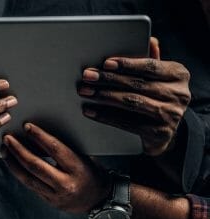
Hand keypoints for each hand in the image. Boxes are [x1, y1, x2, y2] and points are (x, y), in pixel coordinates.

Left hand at [2, 123, 110, 212]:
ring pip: (28, 178)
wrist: (99, 200)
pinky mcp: (49, 201)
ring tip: (4, 149)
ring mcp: (56, 195)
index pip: (55, 150)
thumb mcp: (85, 157)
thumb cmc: (92, 172)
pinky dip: (18, 172)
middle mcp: (66, 184)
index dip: (40, 137)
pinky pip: (29, 185)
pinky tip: (11, 162)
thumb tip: (39, 133)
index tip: (27, 126)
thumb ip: (65, 148)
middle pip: (36, 165)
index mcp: (78, 169)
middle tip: (7, 138)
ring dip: (13, 162)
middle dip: (18, 150)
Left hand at [79, 37, 190, 155]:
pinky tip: (90, 111)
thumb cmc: (155, 96)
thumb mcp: (156, 77)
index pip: (150, 66)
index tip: (106, 62)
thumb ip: (150, 60)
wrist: (165, 131)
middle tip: (87, 76)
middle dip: (108, 79)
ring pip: (131, 102)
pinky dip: (106, 115)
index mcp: (178, 74)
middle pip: (137, 84)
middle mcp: (179, 94)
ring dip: (104, 96)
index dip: (127, 64)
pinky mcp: (160, 133)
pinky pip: (128, 122)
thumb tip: (150, 40)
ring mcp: (171, 114)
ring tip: (85, 91)